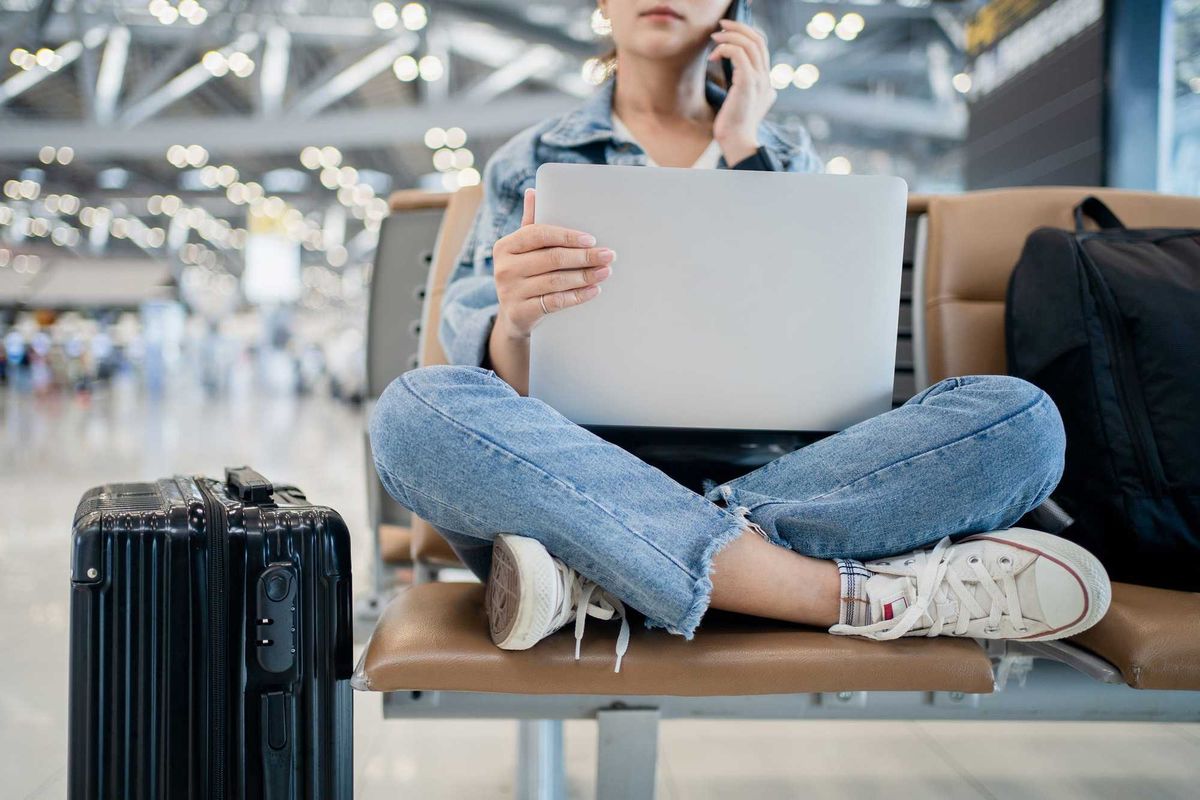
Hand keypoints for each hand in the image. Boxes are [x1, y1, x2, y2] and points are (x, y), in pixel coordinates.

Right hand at [491, 188, 614, 339]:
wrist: (513, 316)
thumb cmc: (524, 275)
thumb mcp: (522, 250)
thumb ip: (530, 223)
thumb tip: (533, 191)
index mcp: (505, 246)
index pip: (538, 234)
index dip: (567, 236)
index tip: (592, 239)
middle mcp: (504, 268)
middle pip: (551, 258)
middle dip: (584, 257)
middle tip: (608, 255)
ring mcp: (510, 292)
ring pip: (556, 281)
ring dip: (585, 276)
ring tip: (605, 272)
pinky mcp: (520, 313)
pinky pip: (555, 302)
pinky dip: (577, 296)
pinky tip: (593, 290)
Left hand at [708, 18, 776, 164]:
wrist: (736, 140)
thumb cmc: (734, 124)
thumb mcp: (743, 102)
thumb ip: (747, 86)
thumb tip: (740, 76)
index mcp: (766, 80)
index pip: (762, 46)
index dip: (746, 32)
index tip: (728, 30)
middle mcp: (766, 78)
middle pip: (758, 40)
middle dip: (738, 27)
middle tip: (720, 26)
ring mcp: (759, 80)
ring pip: (749, 44)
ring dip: (729, 37)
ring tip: (714, 39)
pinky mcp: (747, 83)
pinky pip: (738, 54)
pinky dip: (725, 49)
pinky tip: (713, 56)